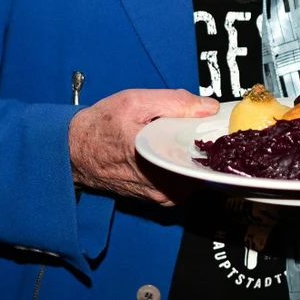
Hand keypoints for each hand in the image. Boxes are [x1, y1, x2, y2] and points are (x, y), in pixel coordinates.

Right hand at [69, 88, 218, 205]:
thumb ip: (176, 102)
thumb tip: (208, 107)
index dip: (218, 144)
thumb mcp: (137, 101)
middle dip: (210, 150)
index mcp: (154, 161)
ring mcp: (158, 196)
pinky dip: (186, 167)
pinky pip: (183, 183)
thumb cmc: (101, 125)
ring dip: (198, 159)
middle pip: (203, 169)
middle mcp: (159, 186)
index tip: (226, 130)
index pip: (203, 160)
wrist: (73, 149)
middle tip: (210, 131)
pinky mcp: (156, 198)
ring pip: (194, 178)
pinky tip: (180, 150)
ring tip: (193, 139)